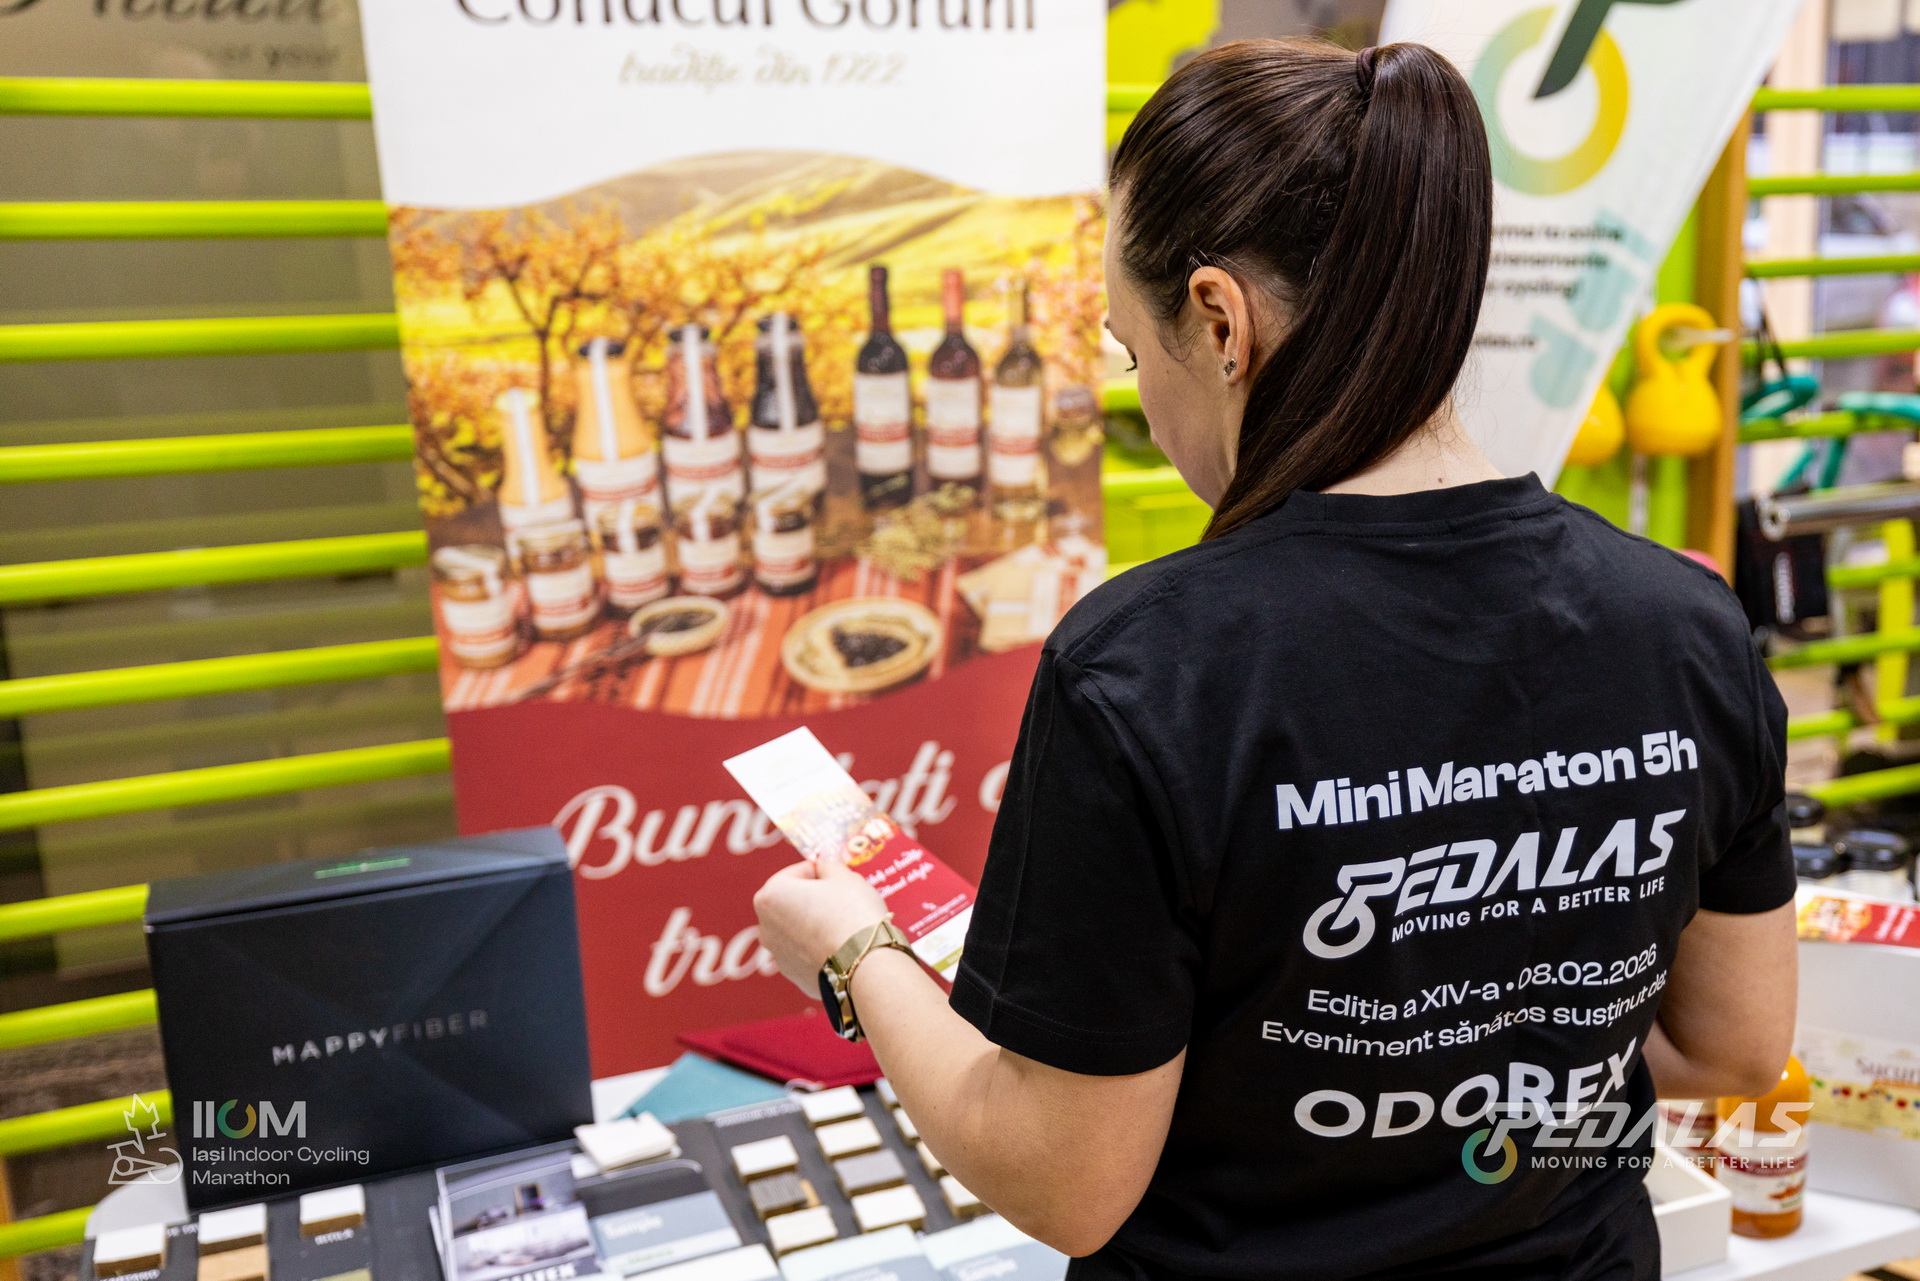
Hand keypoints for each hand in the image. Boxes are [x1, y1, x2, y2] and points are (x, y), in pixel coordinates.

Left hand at [752, 858, 890, 993]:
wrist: (865, 965)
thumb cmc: (852, 913)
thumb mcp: (845, 876)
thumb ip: (829, 866)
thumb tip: (824, 867)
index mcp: (771, 895)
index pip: (798, 872)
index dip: (822, 872)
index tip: (840, 878)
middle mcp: (766, 926)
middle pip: (793, 901)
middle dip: (816, 898)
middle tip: (844, 899)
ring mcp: (778, 955)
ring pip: (799, 928)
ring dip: (816, 923)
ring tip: (846, 924)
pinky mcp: (795, 976)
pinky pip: (808, 953)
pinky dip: (821, 947)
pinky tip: (843, 946)